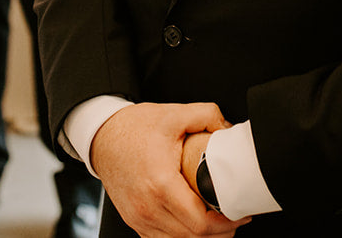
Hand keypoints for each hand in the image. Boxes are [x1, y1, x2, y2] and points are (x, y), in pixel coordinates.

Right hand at [90, 102, 243, 237]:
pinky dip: (182, 236)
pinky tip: (194, 223)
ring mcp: (139, 217)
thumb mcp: (173, 114)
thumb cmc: (133, 128)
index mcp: (160, 183)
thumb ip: (206, 115)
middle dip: (220, 233)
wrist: (101, 137)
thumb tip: (229, 128)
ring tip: (219, 223)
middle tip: (235, 218)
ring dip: (202, 236)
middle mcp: (148, 207)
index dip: (226, 223)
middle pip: (193, 237)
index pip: (200, 222)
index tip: (240, 214)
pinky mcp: (134, 221)